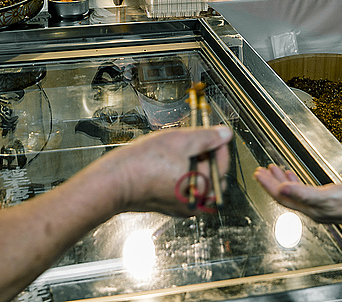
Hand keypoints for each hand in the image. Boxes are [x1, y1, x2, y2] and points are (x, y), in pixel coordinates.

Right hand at [108, 126, 232, 215]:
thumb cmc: (145, 162)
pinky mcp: (169, 206)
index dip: (219, 145)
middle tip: (194, 142)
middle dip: (208, 157)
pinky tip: (169, 164)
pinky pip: (185, 190)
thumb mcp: (180, 141)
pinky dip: (183, 176)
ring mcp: (181, 207)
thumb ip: (207, 137)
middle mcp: (195, 203)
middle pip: (213, 176)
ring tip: (179, 152)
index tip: (213, 133)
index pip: (223, 164)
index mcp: (204, 189)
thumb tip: (226, 134)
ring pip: (198, 182)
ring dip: (195, 166)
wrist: (116, 181)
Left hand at [253, 164, 341, 229]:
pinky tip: (294, 175)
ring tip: (273, 169)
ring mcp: (317, 204)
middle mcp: (310, 208)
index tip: (258, 174)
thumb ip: (303, 192)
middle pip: (285, 195)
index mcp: (308, 208)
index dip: (268, 185)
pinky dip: (296, 181)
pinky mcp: (325, 199)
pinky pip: (304, 190)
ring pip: (293, 192)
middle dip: (271, 182)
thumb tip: (283, 188)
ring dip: (282, 180)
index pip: (282, 196)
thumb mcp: (327, 195)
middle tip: (260, 171)